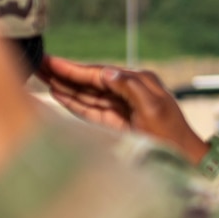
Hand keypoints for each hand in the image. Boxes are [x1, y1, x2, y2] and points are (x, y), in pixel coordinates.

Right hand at [41, 55, 209, 163]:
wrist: (181, 156)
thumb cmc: (170, 133)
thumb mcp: (153, 108)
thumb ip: (130, 88)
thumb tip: (107, 72)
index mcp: (138, 82)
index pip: (99, 73)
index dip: (73, 68)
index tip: (50, 60)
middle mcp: (127, 90)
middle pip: (89, 80)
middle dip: (63, 73)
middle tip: (37, 63)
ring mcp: (120, 106)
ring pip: (86, 93)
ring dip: (64, 85)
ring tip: (41, 75)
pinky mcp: (115, 121)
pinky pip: (90, 108)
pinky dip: (73, 101)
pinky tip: (58, 93)